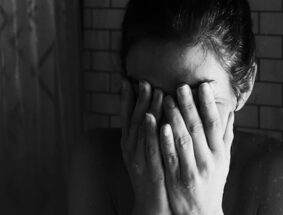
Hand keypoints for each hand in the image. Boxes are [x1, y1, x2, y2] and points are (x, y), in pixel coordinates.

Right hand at [120, 79, 171, 214]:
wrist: (151, 206)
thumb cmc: (150, 174)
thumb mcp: (143, 150)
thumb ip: (145, 130)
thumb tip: (147, 108)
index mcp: (127, 143)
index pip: (125, 116)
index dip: (125, 98)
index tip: (127, 79)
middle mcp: (130, 149)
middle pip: (133, 119)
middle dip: (138, 99)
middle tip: (145, 81)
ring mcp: (138, 159)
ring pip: (142, 131)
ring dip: (147, 110)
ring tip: (154, 92)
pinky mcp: (149, 169)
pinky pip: (151, 149)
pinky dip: (152, 133)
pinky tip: (157, 119)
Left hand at [160, 83, 233, 214]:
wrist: (201, 214)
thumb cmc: (212, 182)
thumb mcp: (223, 161)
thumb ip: (225, 136)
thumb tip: (230, 111)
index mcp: (219, 153)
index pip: (214, 124)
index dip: (209, 104)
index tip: (203, 85)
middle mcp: (208, 160)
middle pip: (198, 128)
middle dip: (189, 105)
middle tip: (180, 86)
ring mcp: (192, 170)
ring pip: (183, 139)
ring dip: (175, 117)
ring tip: (165, 98)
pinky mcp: (176, 178)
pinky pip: (170, 156)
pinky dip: (166, 140)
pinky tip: (160, 124)